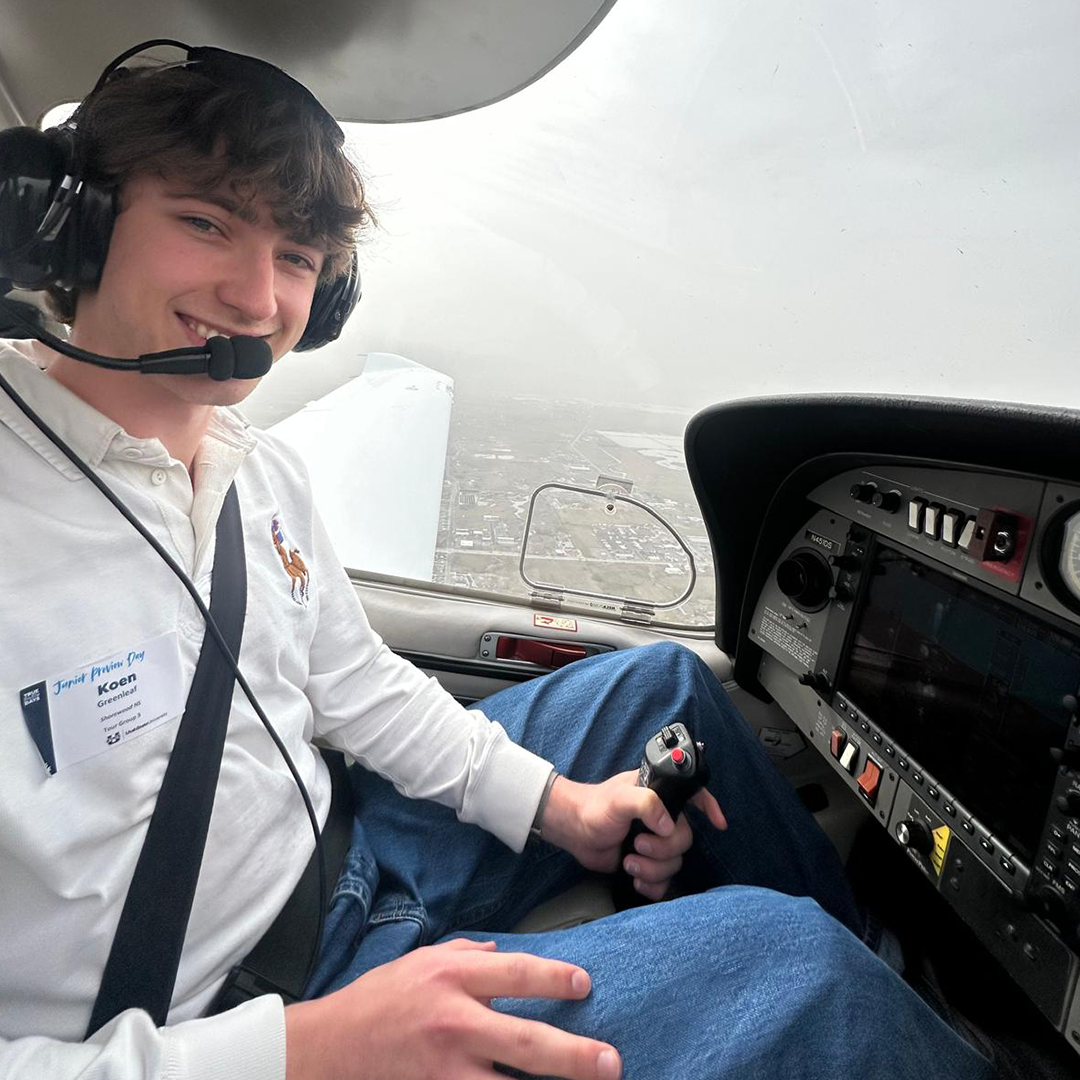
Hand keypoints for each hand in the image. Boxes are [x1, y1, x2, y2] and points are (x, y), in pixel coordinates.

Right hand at [284, 937, 622, 1079]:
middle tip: (611, 1063)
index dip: (555, 979)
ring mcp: (444, 1070)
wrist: (326, 1048)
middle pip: (525, 1042)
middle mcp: (453, 1023)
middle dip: (574, 1056)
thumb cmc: (378, 999)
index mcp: (451, 978)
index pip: (516, 974)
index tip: (586, 985)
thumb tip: (503, 953)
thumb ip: (467, 954)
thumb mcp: (421, 960)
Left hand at [540, 772, 726, 900]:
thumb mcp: (619, 799)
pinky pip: (664, 881)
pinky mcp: (646, 863)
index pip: (694, 795)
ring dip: (653, 868)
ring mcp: (654, 841)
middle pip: (685, 839)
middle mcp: (661, 818)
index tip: (718, 823)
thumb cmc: (594, 808)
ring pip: (675, 862)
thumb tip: (669, 826)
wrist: (574, 831)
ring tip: (629, 862)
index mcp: (659, 795)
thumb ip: (646, 804)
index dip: (710, 807)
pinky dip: (652, 885)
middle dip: (663, 849)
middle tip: (638, 844)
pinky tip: (636, 880)